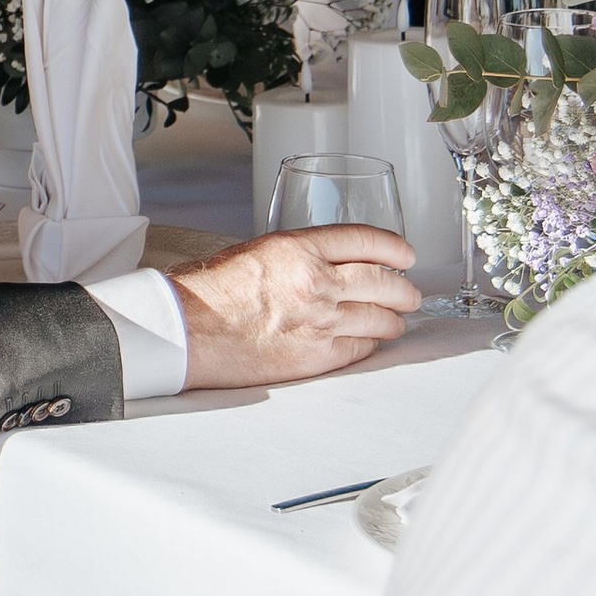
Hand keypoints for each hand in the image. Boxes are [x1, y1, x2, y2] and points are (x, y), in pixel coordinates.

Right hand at [172, 224, 419, 388]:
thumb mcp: (256, 252)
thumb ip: (297, 256)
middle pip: (384, 281)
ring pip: (379, 318)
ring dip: (393, 320)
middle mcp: (315, 281)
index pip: (365, 240)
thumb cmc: (207, 292)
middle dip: (404, 288)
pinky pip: (360, 348)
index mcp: (298, 248)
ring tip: (394, 321)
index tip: (406, 255)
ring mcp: (319, 321)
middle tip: (410, 293)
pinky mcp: (315, 356)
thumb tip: (326, 265)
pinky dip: (370, 343)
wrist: (185, 331)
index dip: (394, 247)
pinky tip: (368, 341)